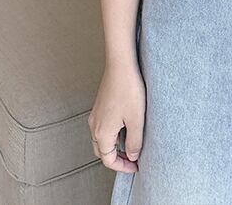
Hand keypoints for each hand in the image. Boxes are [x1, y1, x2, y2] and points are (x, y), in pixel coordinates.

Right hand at [88, 58, 145, 172]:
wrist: (120, 65)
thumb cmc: (128, 90)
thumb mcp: (136, 120)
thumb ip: (134, 142)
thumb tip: (132, 156)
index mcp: (102, 133)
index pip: (108, 160)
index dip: (123, 167)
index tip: (136, 166)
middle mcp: (94, 126)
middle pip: (102, 152)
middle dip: (117, 158)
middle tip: (133, 159)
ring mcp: (95, 115)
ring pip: (101, 140)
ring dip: (114, 147)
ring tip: (131, 144)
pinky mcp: (99, 106)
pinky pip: (103, 127)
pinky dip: (112, 135)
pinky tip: (126, 128)